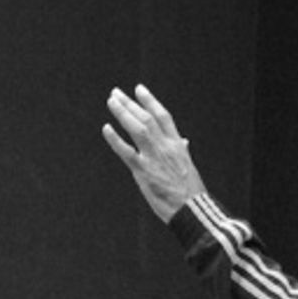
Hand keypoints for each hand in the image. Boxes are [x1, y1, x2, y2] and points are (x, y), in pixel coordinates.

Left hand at [102, 84, 207, 222]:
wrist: (191, 209)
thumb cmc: (190, 192)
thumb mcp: (188, 166)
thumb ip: (182, 151)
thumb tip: (185, 141)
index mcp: (177, 145)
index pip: (163, 116)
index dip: (150, 101)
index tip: (139, 89)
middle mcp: (166, 146)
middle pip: (146, 118)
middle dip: (130, 104)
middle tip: (116, 93)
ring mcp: (154, 157)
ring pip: (137, 128)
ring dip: (123, 113)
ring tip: (112, 102)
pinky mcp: (143, 171)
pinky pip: (126, 152)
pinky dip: (115, 139)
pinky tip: (106, 128)